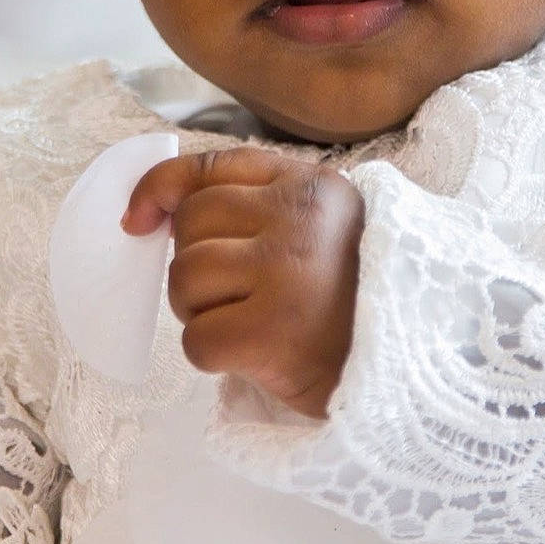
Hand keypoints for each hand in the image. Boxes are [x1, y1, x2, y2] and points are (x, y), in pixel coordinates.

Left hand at [123, 147, 363, 418]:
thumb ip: (249, 204)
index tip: (137, 219)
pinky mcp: (273, 333)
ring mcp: (287, 274)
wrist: (407, 373)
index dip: (160, 189)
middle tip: (237, 296)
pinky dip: (212, 356)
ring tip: (247, 323)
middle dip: (195, 266)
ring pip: (184, 280)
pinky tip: (254, 356)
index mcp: (312, 187)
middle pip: (189, 226)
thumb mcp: (316, 229)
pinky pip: (196, 340)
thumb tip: (144, 212)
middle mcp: (300, 220)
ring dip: (200, 312)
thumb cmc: (348, 302)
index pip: (210, 169)